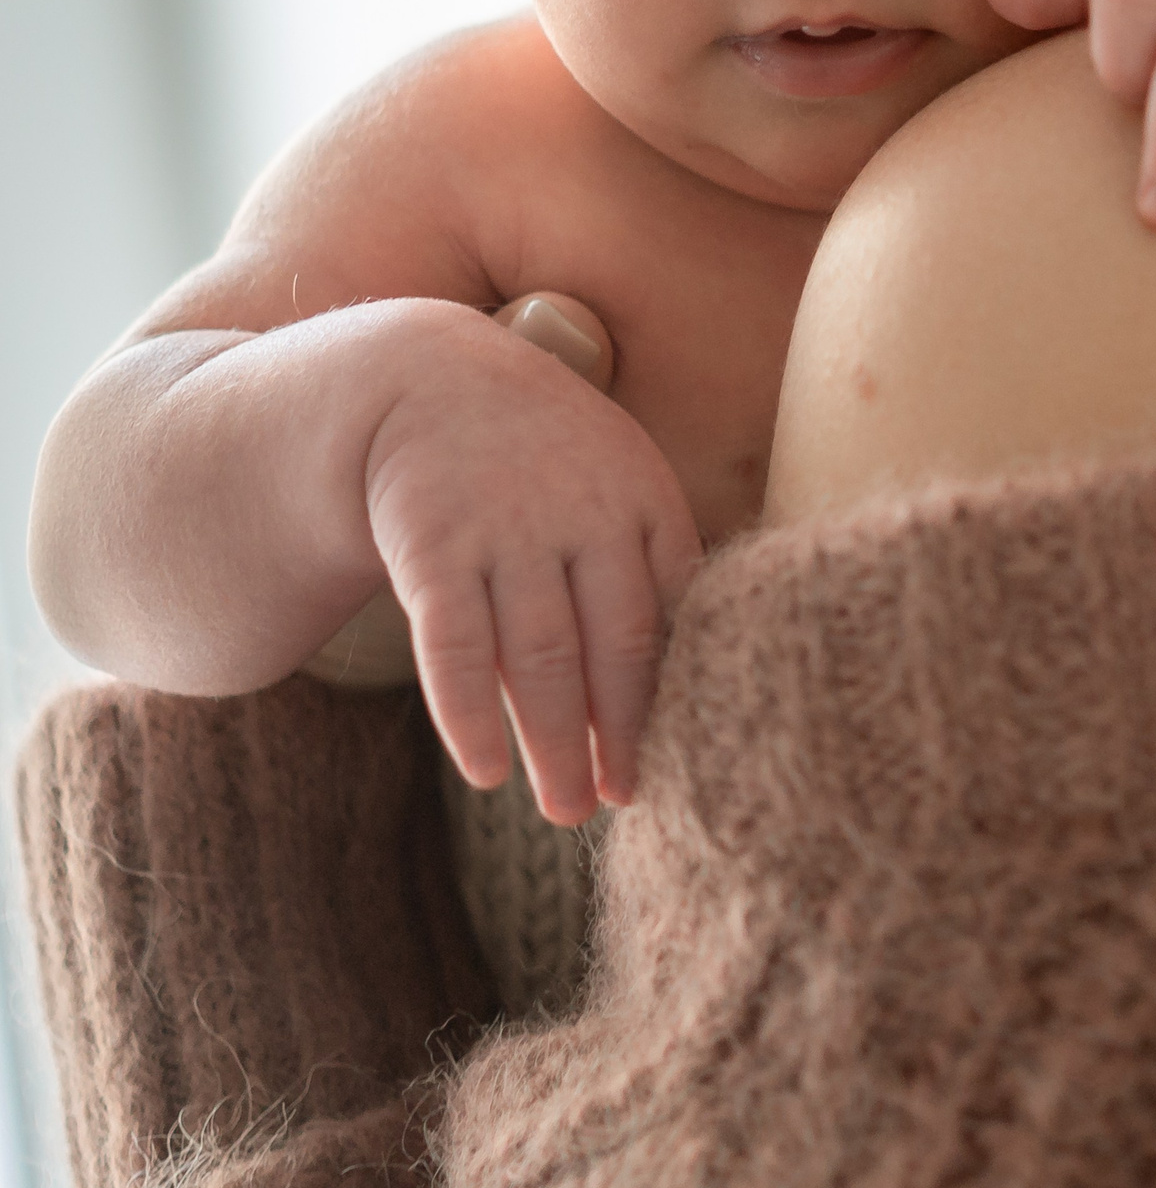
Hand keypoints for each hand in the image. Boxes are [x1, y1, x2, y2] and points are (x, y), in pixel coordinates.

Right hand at [362, 305, 699, 823]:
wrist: (427, 378)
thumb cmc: (545, 456)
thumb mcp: (616, 480)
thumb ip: (650, 560)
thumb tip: (694, 670)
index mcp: (643, 499)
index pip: (673, 610)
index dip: (676, 689)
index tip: (687, 755)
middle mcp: (582, 515)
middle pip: (612, 644)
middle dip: (620, 732)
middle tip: (621, 802)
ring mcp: (506, 529)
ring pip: (538, 655)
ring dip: (553, 742)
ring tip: (566, 810)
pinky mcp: (433, 546)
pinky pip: (453, 644)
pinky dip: (468, 713)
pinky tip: (484, 771)